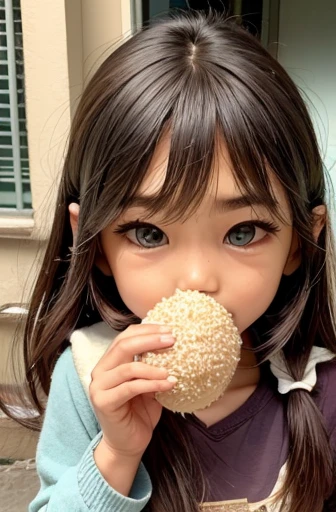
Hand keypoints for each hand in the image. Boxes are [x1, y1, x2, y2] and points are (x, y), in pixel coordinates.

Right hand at [89, 323, 175, 461]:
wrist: (128, 445)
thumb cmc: (139, 413)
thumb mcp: (149, 384)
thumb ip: (153, 366)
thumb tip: (172, 345)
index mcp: (109, 362)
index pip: (125, 336)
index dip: (147, 330)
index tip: (169, 330)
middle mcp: (100, 371)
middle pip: (123, 345)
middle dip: (150, 340)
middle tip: (173, 340)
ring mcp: (99, 386)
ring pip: (128, 367)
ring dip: (154, 367)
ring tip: (173, 370)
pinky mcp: (103, 402)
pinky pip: (131, 387)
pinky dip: (152, 384)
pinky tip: (169, 384)